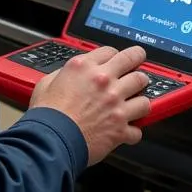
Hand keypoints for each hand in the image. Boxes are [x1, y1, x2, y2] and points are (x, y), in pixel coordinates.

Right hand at [30, 45, 150, 164]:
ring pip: (144, 96)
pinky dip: (133, 132)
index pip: (110, 51)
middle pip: (134, 62)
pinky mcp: (120, 128)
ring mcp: (116, 104)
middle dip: (138, 61)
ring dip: (141, 100)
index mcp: (85, 68)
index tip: (116, 60)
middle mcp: (104, 82)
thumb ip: (62, 74)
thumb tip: (68, 75)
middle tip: (138, 65)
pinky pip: (138, 130)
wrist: (50, 141)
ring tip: (137, 103)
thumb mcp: (47, 83)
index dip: (114, 55)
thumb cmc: (47, 115)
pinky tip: (127, 131)